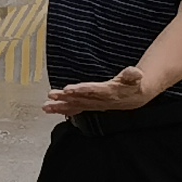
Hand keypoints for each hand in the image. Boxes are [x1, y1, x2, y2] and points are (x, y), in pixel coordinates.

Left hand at [42, 65, 156, 119]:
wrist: (134, 98)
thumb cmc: (134, 85)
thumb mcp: (135, 77)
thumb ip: (133, 75)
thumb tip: (136, 72)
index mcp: (108, 92)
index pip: (92, 91)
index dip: (80, 90)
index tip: (67, 89)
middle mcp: (98, 100)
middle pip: (79, 99)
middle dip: (64, 98)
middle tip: (51, 95)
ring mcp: (93, 104)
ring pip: (74, 106)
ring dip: (59, 106)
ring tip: (45, 106)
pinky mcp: (90, 105)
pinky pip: (75, 109)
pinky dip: (63, 109)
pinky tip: (51, 109)